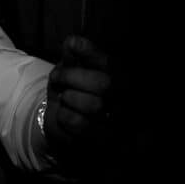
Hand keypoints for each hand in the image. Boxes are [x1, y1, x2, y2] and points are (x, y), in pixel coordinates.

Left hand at [44, 35, 111, 155]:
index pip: (110, 63)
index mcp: (120, 77)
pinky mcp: (105, 141)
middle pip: (105, 84)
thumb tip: (72, 42)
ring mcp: (120, 123)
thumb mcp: (69, 71)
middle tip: (58, 78)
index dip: (91, 51)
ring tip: (65, 99)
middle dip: (72, 77)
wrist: (63, 124)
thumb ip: (72, 57)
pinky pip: (81, 124)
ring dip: (69, 98)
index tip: (72, 44)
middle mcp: (126, 99)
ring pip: (95, 105)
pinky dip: (65, 116)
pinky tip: (64, 115)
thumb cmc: (70, 92)